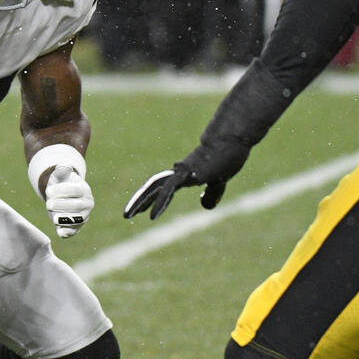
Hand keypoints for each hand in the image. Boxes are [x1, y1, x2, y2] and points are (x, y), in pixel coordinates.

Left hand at [45, 165, 92, 237]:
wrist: (61, 197)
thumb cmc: (61, 184)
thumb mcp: (60, 176)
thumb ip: (61, 171)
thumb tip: (64, 166)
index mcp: (84, 190)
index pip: (76, 190)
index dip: (62, 191)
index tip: (48, 191)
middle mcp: (87, 204)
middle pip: (77, 206)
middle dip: (62, 205)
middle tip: (48, 204)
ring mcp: (83, 216)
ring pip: (76, 220)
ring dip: (65, 219)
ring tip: (54, 218)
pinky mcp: (76, 227)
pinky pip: (73, 231)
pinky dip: (67, 232)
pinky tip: (60, 232)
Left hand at [123, 139, 249, 219]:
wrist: (231, 141)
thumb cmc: (227, 156)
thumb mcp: (219, 181)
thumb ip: (212, 192)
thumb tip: (205, 206)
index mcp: (184, 174)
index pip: (162, 187)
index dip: (151, 198)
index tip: (141, 210)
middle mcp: (178, 172)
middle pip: (152, 186)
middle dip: (140, 199)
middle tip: (126, 215)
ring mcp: (181, 172)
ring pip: (154, 186)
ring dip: (140, 201)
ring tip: (128, 215)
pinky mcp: (186, 173)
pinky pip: (168, 189)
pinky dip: (159, 202)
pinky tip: (152, 216)